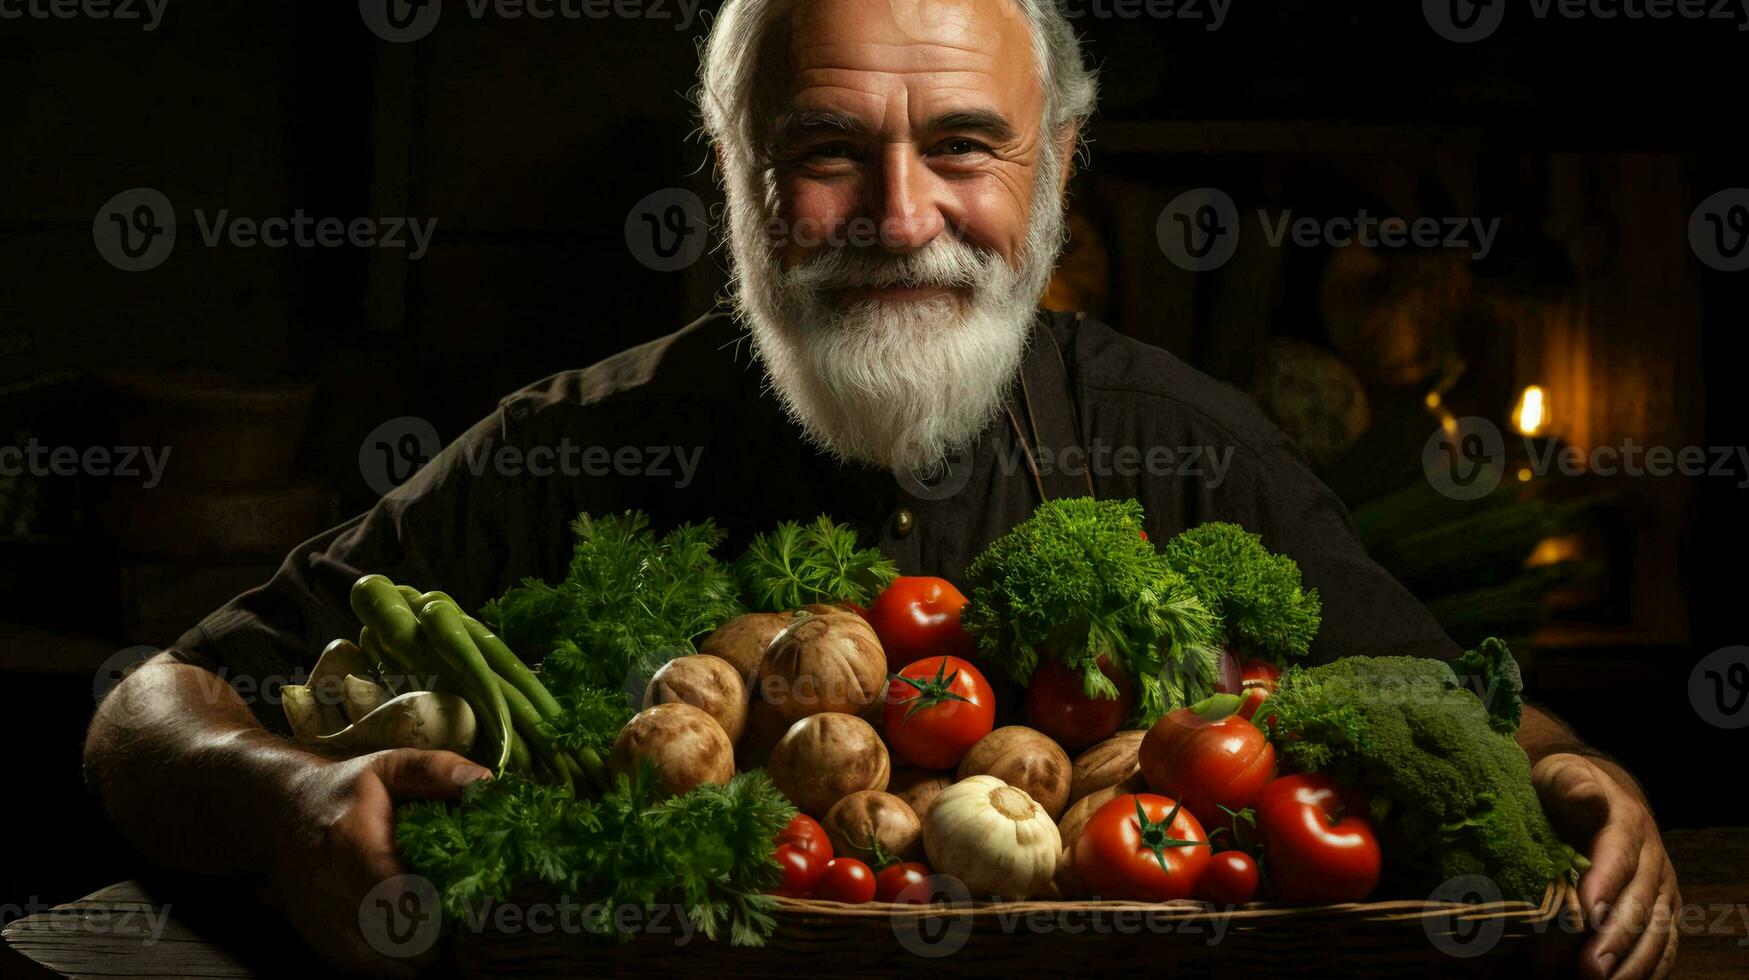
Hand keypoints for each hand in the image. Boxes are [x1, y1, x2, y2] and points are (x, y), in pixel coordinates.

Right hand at [262, 748, 490, 976]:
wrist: (280, 812)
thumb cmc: (347, 789)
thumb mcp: (390, 765)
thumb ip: (438, 769)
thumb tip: (486, 784)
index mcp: (353, 838)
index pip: (396, 891)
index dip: (435, 908)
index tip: (466, 905)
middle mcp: (330, 883)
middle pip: (391, 931)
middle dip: (434, 936)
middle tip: (461, 925)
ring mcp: (319, 914)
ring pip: (375, 958)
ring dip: (415, 957)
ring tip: (441, 941)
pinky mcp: (315, 934)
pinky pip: (358, 965)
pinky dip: (389, 966)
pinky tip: (412, 951)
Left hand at [1532, 752, 1679, 979]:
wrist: (1597, 795)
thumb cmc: (1565, 790)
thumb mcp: (1560, 776)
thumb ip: (1570, 784)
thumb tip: (1585, 792)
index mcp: (1626, 822)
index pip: (1618, 856)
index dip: (1605, 884)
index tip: (1588, 911)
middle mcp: (1651, 858)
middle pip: (1639, 901)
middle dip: (1616, 937)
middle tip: (1591, 967)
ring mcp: (1661, 886)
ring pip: (1657, 929)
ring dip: (1633, 962)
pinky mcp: (1662, 909)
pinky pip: (1665, 943)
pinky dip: (1651, 967)